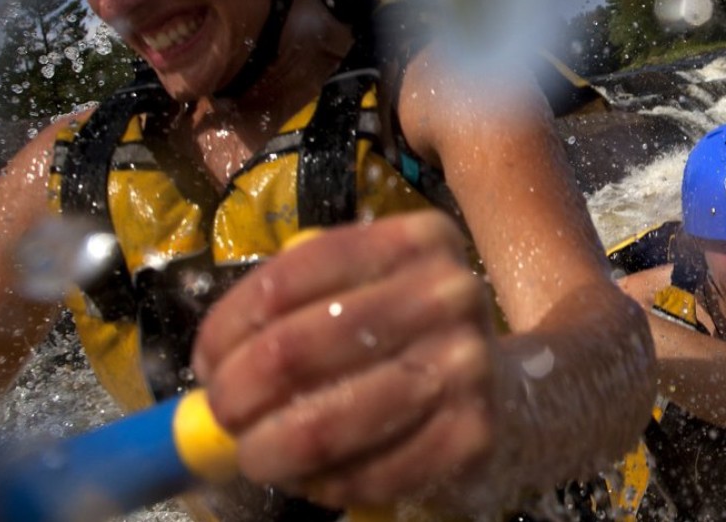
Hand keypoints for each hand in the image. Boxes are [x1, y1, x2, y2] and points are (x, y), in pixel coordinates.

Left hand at [191, 211, 503, 509]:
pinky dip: (324, 485)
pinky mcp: (473, 435)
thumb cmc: (415, 338)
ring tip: (256, 456)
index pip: (286, 280)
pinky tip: (316, 478)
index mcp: (415, 239)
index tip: (206, 364)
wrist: (518, 392)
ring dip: (267, 451)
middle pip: (293, 349)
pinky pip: (366, 474)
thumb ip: (300, 305)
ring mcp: (467, 365)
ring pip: (324, 423)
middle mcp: (448, 292)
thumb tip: (210, 367)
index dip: (226, 329)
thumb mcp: (371, 288)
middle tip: (223, 418)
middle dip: (236, 396)